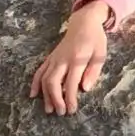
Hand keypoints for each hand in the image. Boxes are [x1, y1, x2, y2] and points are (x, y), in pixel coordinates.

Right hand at [30, 1, 108, 115]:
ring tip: (49, 109)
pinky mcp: (50, 57)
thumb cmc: (95, 39)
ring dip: (45, 95)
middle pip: (53, 81)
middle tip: (60, 112)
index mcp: (77, 59)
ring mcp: (54, 58)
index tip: (71, 110)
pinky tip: (33, 94)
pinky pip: (39, 70)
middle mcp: (63, 59)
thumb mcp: (100, 54)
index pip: (71, 82)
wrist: (83, 23)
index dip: (70, 98)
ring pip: (44, 78)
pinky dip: (35, 83)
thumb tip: (85, 89)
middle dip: (55, 99)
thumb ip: (93, 72)